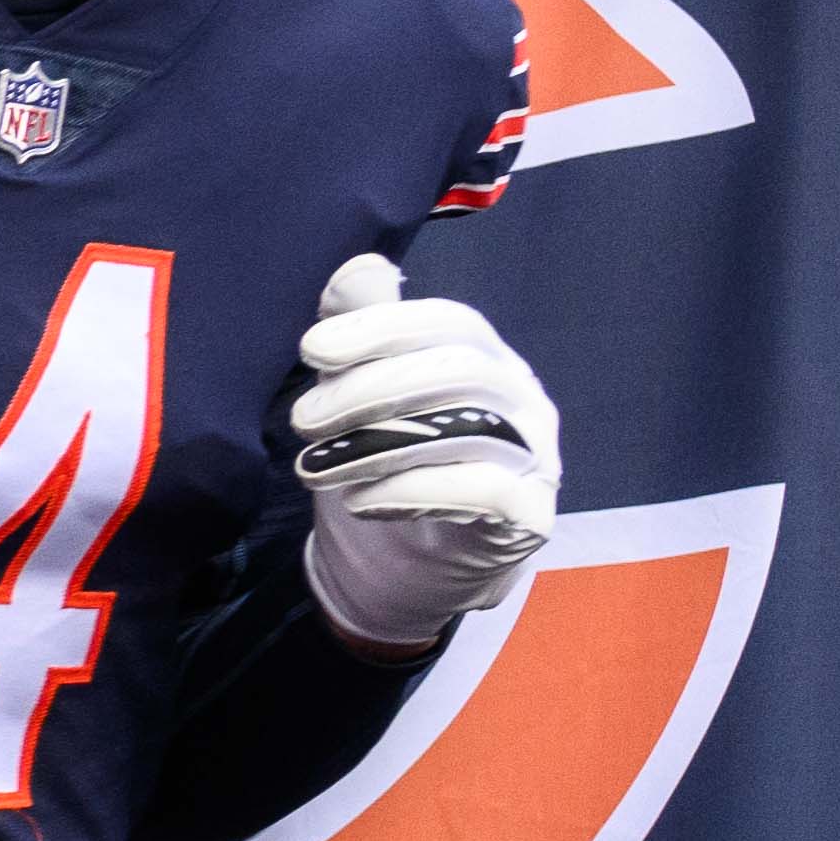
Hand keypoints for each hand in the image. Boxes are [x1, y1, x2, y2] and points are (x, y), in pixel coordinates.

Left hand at [285, 253, 559, 648]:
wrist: (410, 570)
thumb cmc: (388, 469)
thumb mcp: (364, 399)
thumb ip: (365, 335)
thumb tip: (354, 270)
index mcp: (487, 360)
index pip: (449, 322)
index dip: (382, 327)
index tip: (312, 348)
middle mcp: (522, 401)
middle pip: (462, 370)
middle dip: (372, 387)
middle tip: (302, 420)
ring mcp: (536, 458)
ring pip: (474, 428)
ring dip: (379, 444)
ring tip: (313, 468)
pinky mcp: (529, 516)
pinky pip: (487, 491)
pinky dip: (416, 489)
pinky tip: (361, 501)